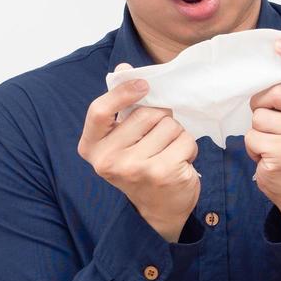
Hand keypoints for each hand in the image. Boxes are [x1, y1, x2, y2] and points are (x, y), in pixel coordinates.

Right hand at [77, 62, 201, 241]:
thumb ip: (121, 106)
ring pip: (170, 126)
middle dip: (161, 120)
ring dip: (176, 135)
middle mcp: (108, 160)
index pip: (99, 111)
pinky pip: (186, 141)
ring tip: (168, 153)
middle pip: (147, 114)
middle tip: (158, 140)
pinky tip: (179, 163)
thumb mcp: (123, 139)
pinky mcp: (162, 174)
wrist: (158, 211)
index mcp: (91, 147)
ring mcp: (135, 169)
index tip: (143, 85)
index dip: (122, 93)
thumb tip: (124, 68)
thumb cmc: (139, 166)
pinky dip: (189, 148)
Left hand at [244, 39, 280, 236]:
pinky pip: (252, 137)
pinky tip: (269, 156)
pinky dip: (254, 147)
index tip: (278, 46)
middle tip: (274, 123)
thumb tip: (274, 60)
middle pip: (276, 92)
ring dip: (259, 130)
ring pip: (260, 117)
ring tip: (275, 143)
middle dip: (263, 106)